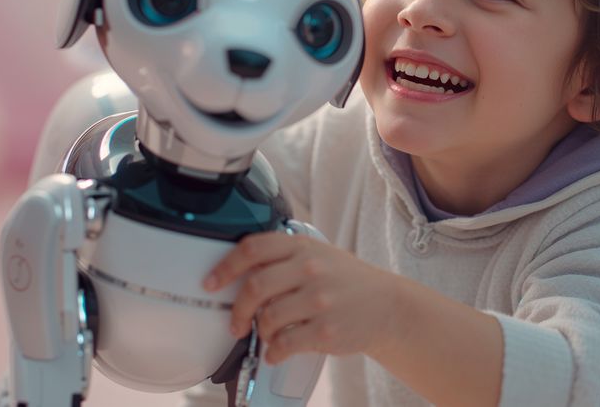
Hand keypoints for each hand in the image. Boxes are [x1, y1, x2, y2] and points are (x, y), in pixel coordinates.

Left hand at [204, 231, 402, 364]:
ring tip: (269, 335)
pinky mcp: (325, 330)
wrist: (388, 305)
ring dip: (261, 332)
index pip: (253, 248)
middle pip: (254, 287)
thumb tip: (238, 272)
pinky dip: (274, 352)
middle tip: (236, 324)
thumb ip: (284, 257)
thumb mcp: (319, 254)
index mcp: (304, 247)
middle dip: (237, 310)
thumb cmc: (347, 281)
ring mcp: (319, 300)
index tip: (210, 283)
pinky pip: (284, 345)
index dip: (225, 266)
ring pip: (267, 319)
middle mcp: (310, 269)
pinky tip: (278, 351)